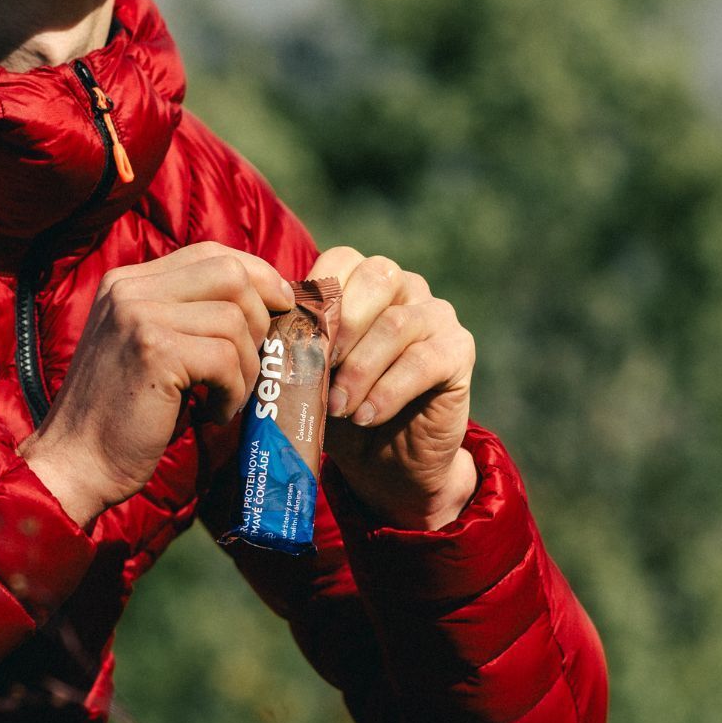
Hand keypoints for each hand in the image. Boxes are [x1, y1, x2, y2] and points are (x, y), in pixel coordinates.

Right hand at [19, 242, 294, 528]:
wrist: (75, 463)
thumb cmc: (124, 415)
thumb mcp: (151, 347)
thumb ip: (187, 315)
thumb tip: (267, 299)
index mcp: (128, 282)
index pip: (211, 253)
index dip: (257, 275)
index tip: (278, 306)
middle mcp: (130, 289)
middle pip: (231, 273)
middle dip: (260, 317)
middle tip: (252, 362)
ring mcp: (139, 316)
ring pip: (235, 320)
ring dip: (245, 368)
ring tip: (225, 399)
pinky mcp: (154, 351)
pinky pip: (225, 358)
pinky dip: (233, 392)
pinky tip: (213, 414)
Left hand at [313, 247, 478, 529]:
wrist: (388, 462)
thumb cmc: (342, 409)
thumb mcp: (311, 372)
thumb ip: (296, 344)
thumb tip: (262, 335)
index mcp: (366, 280)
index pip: (341, 260)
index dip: (314, 297)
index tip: (292, 344)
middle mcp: (407, 288)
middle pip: (376, 278)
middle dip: (339, 327)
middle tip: (316, 372)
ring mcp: (437, 316)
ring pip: (396, 324)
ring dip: (359, 369)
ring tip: (337, 408)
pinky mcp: (458, 351)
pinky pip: (423, 361)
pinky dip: (388, 392)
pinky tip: (366, 416)